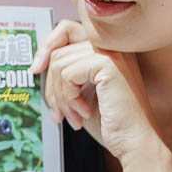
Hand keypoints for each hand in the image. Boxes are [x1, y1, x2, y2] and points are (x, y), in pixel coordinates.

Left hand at [30, 19, 162, 164]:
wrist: (134, 142)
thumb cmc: (112, 123)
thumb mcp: (83, 93)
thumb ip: (67, 74)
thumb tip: (38, 65)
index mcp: (107, 49)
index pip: (67, 29)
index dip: (47, 46)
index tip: (36, 69)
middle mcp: (111, 46)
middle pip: (59, 50)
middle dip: (52, 86)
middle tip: (58, 112)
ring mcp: (111, 52)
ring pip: (59, 64)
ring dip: (61, 97)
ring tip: (73, 116)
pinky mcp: (108, 63)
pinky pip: (67, 75)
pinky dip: (69, 99)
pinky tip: (84, 113)